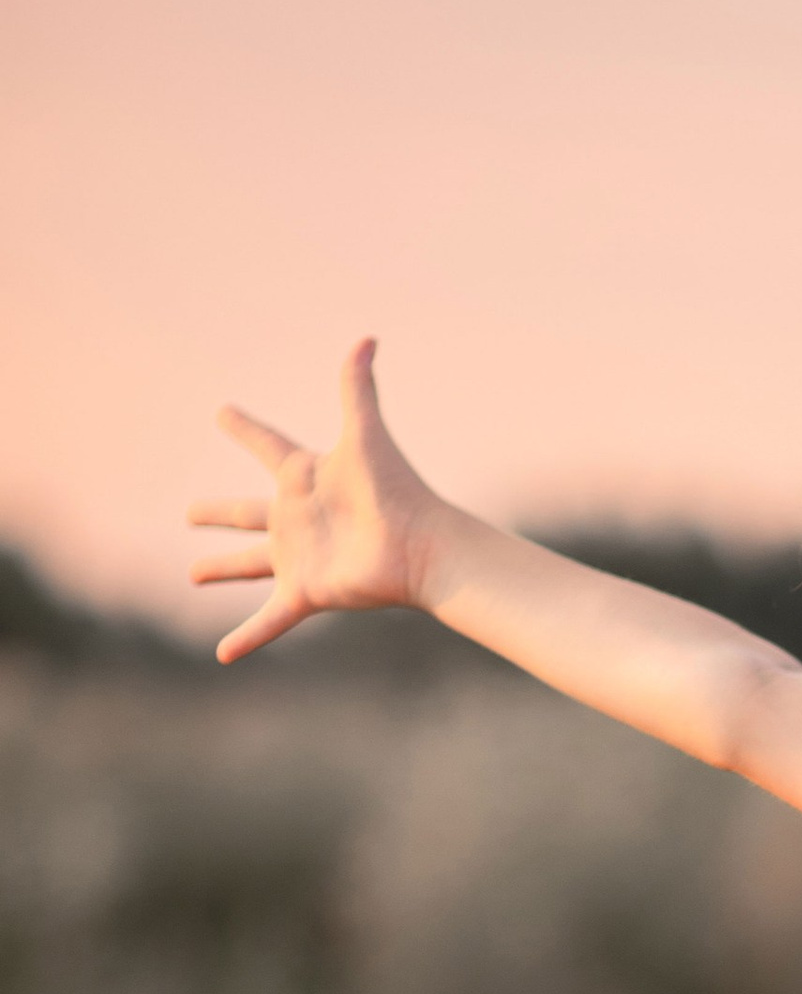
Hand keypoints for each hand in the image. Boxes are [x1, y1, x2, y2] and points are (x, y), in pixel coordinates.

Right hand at [187, 338, 444, 661]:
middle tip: (188, 512)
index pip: (265, 444)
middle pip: (246, 513)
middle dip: (217, 513)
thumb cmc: (396, 490)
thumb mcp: (365, 435)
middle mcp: (295, 517)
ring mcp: (297, 556)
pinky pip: (270, 619)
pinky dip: (248, 638)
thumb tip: (366, 336)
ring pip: (249, 565)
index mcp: (303, 477)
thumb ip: (357, 387)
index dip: (245, 428)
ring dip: (222, 570)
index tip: (222, 412)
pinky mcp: (306, 591)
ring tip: (193, 575)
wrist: (422, 546)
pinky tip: (223, 657)